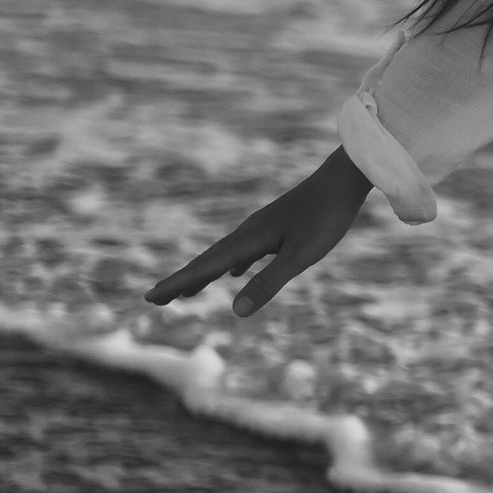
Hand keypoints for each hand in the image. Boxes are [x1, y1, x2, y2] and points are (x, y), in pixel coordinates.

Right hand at [149, 148, 372, 316]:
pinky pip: (244, 250)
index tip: (150, 298)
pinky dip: (231, 264)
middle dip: (181, 282)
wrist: (343, 180)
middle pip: (207, 262)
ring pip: (224, 256)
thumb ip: (268, 283)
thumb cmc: (325, 218)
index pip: (205, 269)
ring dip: (204, 274)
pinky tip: (236, 272)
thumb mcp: (298, 257)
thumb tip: (236, 312)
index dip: (177, 285)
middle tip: (155, 299)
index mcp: (248, 241)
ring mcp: (260, 229)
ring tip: (189, 290)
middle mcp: (247, 233)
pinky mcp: (275, 227)